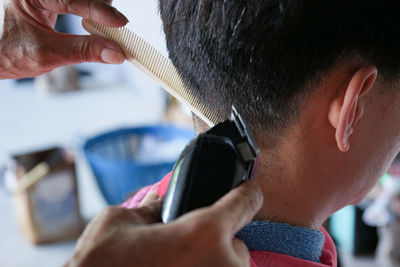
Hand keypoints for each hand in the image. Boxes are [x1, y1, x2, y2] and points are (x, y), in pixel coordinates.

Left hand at [0, 0, 127, 78]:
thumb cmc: (8, 53)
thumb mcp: (47, 54)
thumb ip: (83, 51)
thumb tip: (115, 53)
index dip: (99, 11)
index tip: (121, 23)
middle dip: (100, 6)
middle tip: (118, 25)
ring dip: (99, 7)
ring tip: (111, 24)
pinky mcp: (52, 1)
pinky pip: (78, 1)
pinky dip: (93, 10)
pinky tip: (101, 21)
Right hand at [65, 180, 262, 266]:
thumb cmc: (102, 266)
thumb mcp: (118, 223)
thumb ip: (149, 207)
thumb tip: (162, 200)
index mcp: (205, 234)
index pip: (247, 201)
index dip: (246, 191)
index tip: (246, 190)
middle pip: (238, 243)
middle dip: (217, 241)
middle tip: (186, 246)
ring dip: (212, 264)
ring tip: (178, 266)